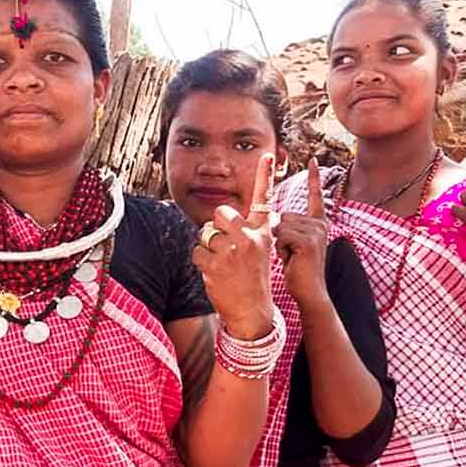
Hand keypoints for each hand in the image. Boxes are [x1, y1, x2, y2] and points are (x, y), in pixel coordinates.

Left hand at [193, 154, 275, 338]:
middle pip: (221, 212)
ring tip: (223, 264)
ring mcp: (231, 251)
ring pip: (205, 233)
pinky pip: (197, 252)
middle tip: (225, 246)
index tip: (268, 154)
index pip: (264, 199)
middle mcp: (249, 238)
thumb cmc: (253, 278)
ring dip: (208, 247)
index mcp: (262, 233)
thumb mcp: (259, 250)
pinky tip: (215, 274)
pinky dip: (201, 262)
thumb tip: (227, 215)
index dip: (265, 175)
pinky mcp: (214, 264)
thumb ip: (248, 231)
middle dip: (217, 226)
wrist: (252, 312)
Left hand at [275, 159, 330, 309]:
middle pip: (283, 215)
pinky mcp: (308, 241)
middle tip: (291, 253)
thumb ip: (289, 228)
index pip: (315, 196)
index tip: (314, 159)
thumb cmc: (298, 270)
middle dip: (279, 235)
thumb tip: (273, 217)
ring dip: (278, 243)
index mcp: (319, 224)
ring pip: (279, 225)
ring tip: (291, 257)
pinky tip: (292, 260)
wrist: (309, 292)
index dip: (314, 178)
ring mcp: (316, 232)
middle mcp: (320, 225)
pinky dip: (281, 249)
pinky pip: (281, 235)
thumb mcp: (295, 244)